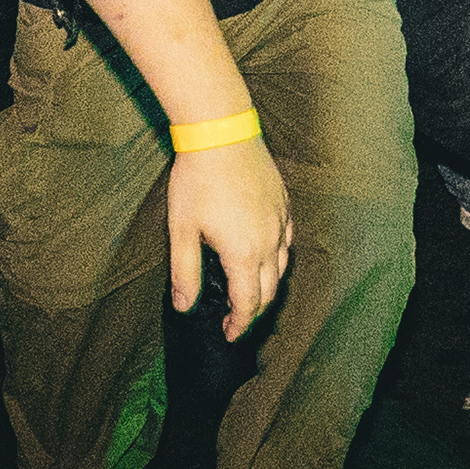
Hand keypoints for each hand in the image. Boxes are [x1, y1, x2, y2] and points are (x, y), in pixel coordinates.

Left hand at [165, 138, 292, 341]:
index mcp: (244, 254)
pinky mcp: (283, 203)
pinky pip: (287, 240)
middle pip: (270, 291)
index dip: (240, 325)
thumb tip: (185, 307)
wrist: (221, 133)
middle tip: (236, 319)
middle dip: (254, 312)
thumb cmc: (197, 180)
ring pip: (282, 267)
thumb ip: (186, 273)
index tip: (229, 335)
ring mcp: (280, 221)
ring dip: (267, 286)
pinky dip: (278, 258)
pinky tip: (264, 254)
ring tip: (249, 291)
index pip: (249, 304)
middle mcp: (269, 242)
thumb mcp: (182, 230)